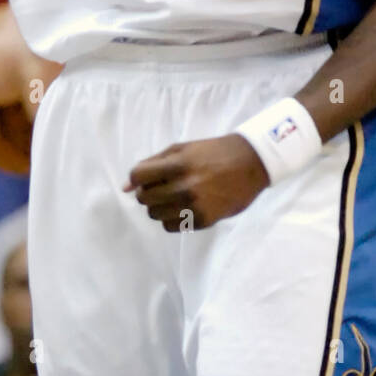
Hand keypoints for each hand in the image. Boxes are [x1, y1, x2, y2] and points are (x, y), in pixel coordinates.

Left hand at [125, 133, 269, 231]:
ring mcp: (195, 206)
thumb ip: (152, 164)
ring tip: (175, 197)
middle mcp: (185, 186)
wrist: (250, 164)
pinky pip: (171, 227)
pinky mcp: (204, 221)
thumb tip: (124, 187)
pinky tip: (184, 207)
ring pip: (155, 215)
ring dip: (159, 206)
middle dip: (147, 193)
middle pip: (144, 198)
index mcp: (178, 164)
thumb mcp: (182, 149)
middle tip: (162, 187)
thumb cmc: (212, 152)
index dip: (138, 178)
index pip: (138, 176)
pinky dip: (173, 218)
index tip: (147, 178)